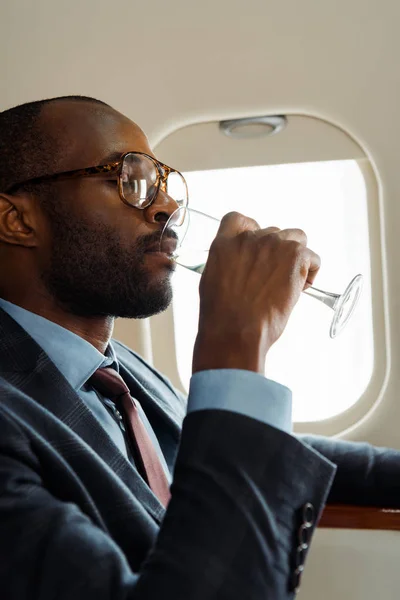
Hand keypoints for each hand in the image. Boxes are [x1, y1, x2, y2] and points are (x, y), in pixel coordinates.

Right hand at [192, 212, 319, 373]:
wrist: (236, 330)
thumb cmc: (223, 315)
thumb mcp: (212, 280)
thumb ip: (228, 263)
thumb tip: (241, 266)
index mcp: (225, 243)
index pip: (239, 220)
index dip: (252, 231)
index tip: (257, 247)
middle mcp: (249, 238)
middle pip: (272, 233)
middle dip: (276, 252)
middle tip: (274, 278)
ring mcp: (273, 244)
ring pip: (296, 238)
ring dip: (296, 256)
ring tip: (290, 280)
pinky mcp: (296, 255)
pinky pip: (313, 257)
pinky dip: (311, 272)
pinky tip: (300, 288)